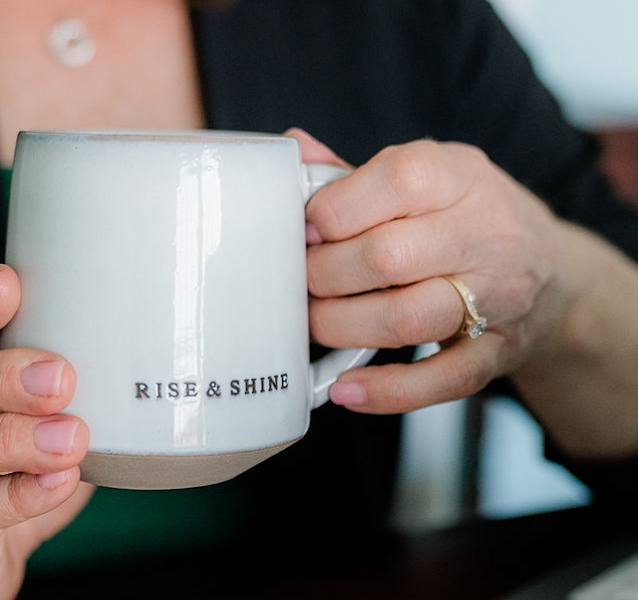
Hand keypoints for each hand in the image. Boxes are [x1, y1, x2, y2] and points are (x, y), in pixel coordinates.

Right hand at [0, 264, 91, 598]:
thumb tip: (159, 345)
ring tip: (70, 438)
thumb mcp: (50, 419)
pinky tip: (58, 482)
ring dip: (12, 436)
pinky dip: (18, 495)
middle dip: (2, 374)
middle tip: (60, 377)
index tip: (7, 283)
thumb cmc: (18, 472)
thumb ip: (83, 385)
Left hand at [289, 128, 571, 412]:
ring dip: (343, 326)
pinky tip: (346, 389)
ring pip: (407, 319)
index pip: (395, 181)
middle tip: (303, 281)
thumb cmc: (468, 218)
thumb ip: (356, 172)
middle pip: (387, 256)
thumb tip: (293, 148)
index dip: (334, 210)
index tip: (306, 230)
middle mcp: (485, 233)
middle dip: (324, 274)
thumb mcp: (427, 176)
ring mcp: (496, 297)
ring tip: (318, 322)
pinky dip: (388, 391)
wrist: (555, 275)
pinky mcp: (495, 352)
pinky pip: (441, 379)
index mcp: (460, 176)